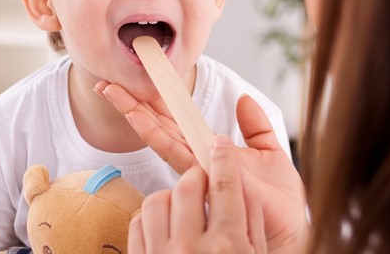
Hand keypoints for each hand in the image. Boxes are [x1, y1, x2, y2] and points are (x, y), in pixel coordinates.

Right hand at [96, 82, 308, 252]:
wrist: (289, 226)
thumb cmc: (280, 199)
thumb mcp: (270, 151)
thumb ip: (254, 126)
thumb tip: (244, 99)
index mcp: (210, 151)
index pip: (177, 123)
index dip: (156, 103)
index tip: (138, 82)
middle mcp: (197, 160)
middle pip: (159, 127)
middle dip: (133, 105)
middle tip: (108, 85)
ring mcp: (197, 169)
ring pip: (159, 135)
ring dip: (135, 113)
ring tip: (113, 94)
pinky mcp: (203, 177)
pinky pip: (174, 150)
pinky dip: (154, 132)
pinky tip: (138, 117)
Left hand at [128, 136, 265, 252]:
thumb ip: (252, 227)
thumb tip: (243, 190)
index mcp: (227, 247)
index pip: (225, 186)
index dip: (222, 159)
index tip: (219, 146)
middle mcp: (192, 249)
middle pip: (188, 186)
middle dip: (197, 175)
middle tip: (204, 178)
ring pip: (158, 200)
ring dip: (173, 196)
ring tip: (184, 206)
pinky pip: (138, 223)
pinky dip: (150, 216)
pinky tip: (165, 225)